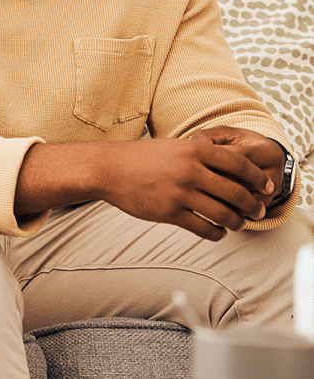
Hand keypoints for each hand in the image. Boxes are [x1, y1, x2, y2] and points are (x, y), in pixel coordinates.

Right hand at [15, 133, 278, 242]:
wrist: (110, 168)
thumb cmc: (142, 157)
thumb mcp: (174, 145)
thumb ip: (201, 152)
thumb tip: (230, 160)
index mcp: (195, 151)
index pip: (238, 165)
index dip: (257, 178)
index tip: (267, 187)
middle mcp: (190, 171)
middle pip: (236, 192)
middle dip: (253, 205)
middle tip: (258, 211)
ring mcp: (180, 192)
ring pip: (223, 214)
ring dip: (237, 222)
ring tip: (239, 224)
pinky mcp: (169, 212)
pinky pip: (203, 228)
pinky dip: (217, 233)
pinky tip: (218, 232)